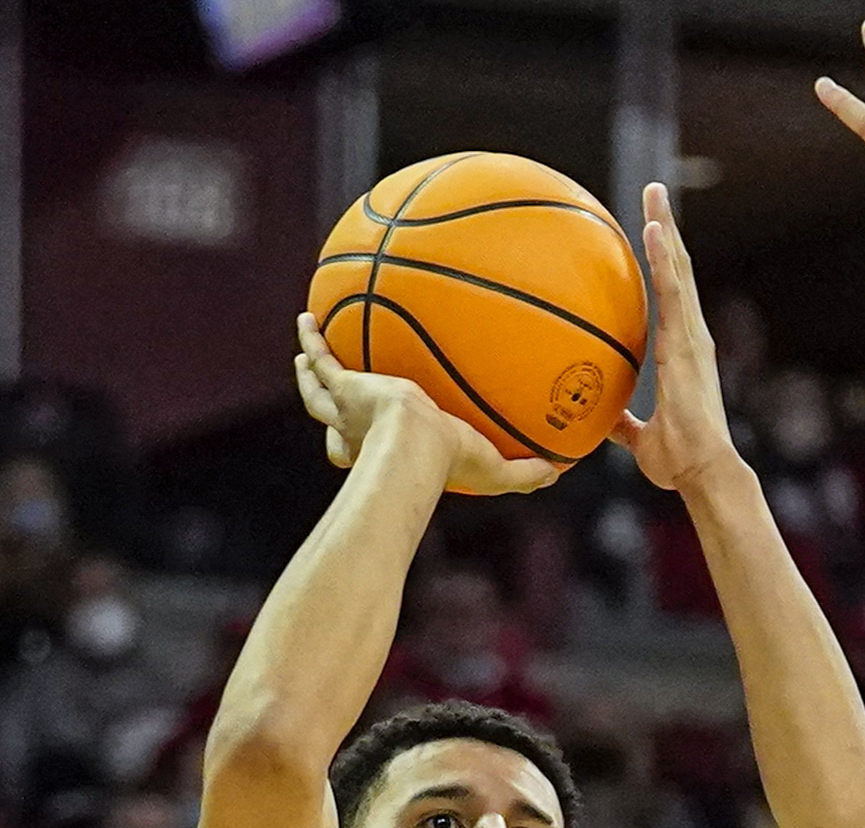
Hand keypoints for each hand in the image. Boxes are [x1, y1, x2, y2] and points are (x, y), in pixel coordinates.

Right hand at [293, 314, 560, 496]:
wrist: (414, 446)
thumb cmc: (449, 464)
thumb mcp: (495, 470)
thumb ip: (525, 473)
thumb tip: (560, 471)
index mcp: (387, 453)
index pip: (370, 453)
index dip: (364, 449)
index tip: (368, 438)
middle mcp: (359, 434)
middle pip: (336, 424)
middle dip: (330, 410)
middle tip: (330, 393)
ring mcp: (347, 409)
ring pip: (318, 391)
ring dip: (309, 374)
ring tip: (303, 356)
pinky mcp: (345, 385)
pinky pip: (322, 357)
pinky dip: (311, 340)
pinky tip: (307, 318)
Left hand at [610, 185, 746, 495]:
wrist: (702, 472)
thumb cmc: (678, 460)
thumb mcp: (639, 439)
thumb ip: (623, 423)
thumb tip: (601, 421)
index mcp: (680, 351)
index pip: (669, 295)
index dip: (662, 262)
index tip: (649, 231)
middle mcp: (689, 335)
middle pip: (678, 270)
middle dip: (664, 230)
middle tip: (653, 192)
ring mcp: (691, 336)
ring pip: (678, 271)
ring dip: (665, 231)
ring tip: (653, 193)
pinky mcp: (688, 343)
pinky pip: (673, 293)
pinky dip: (664, 259)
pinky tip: (653, 231)